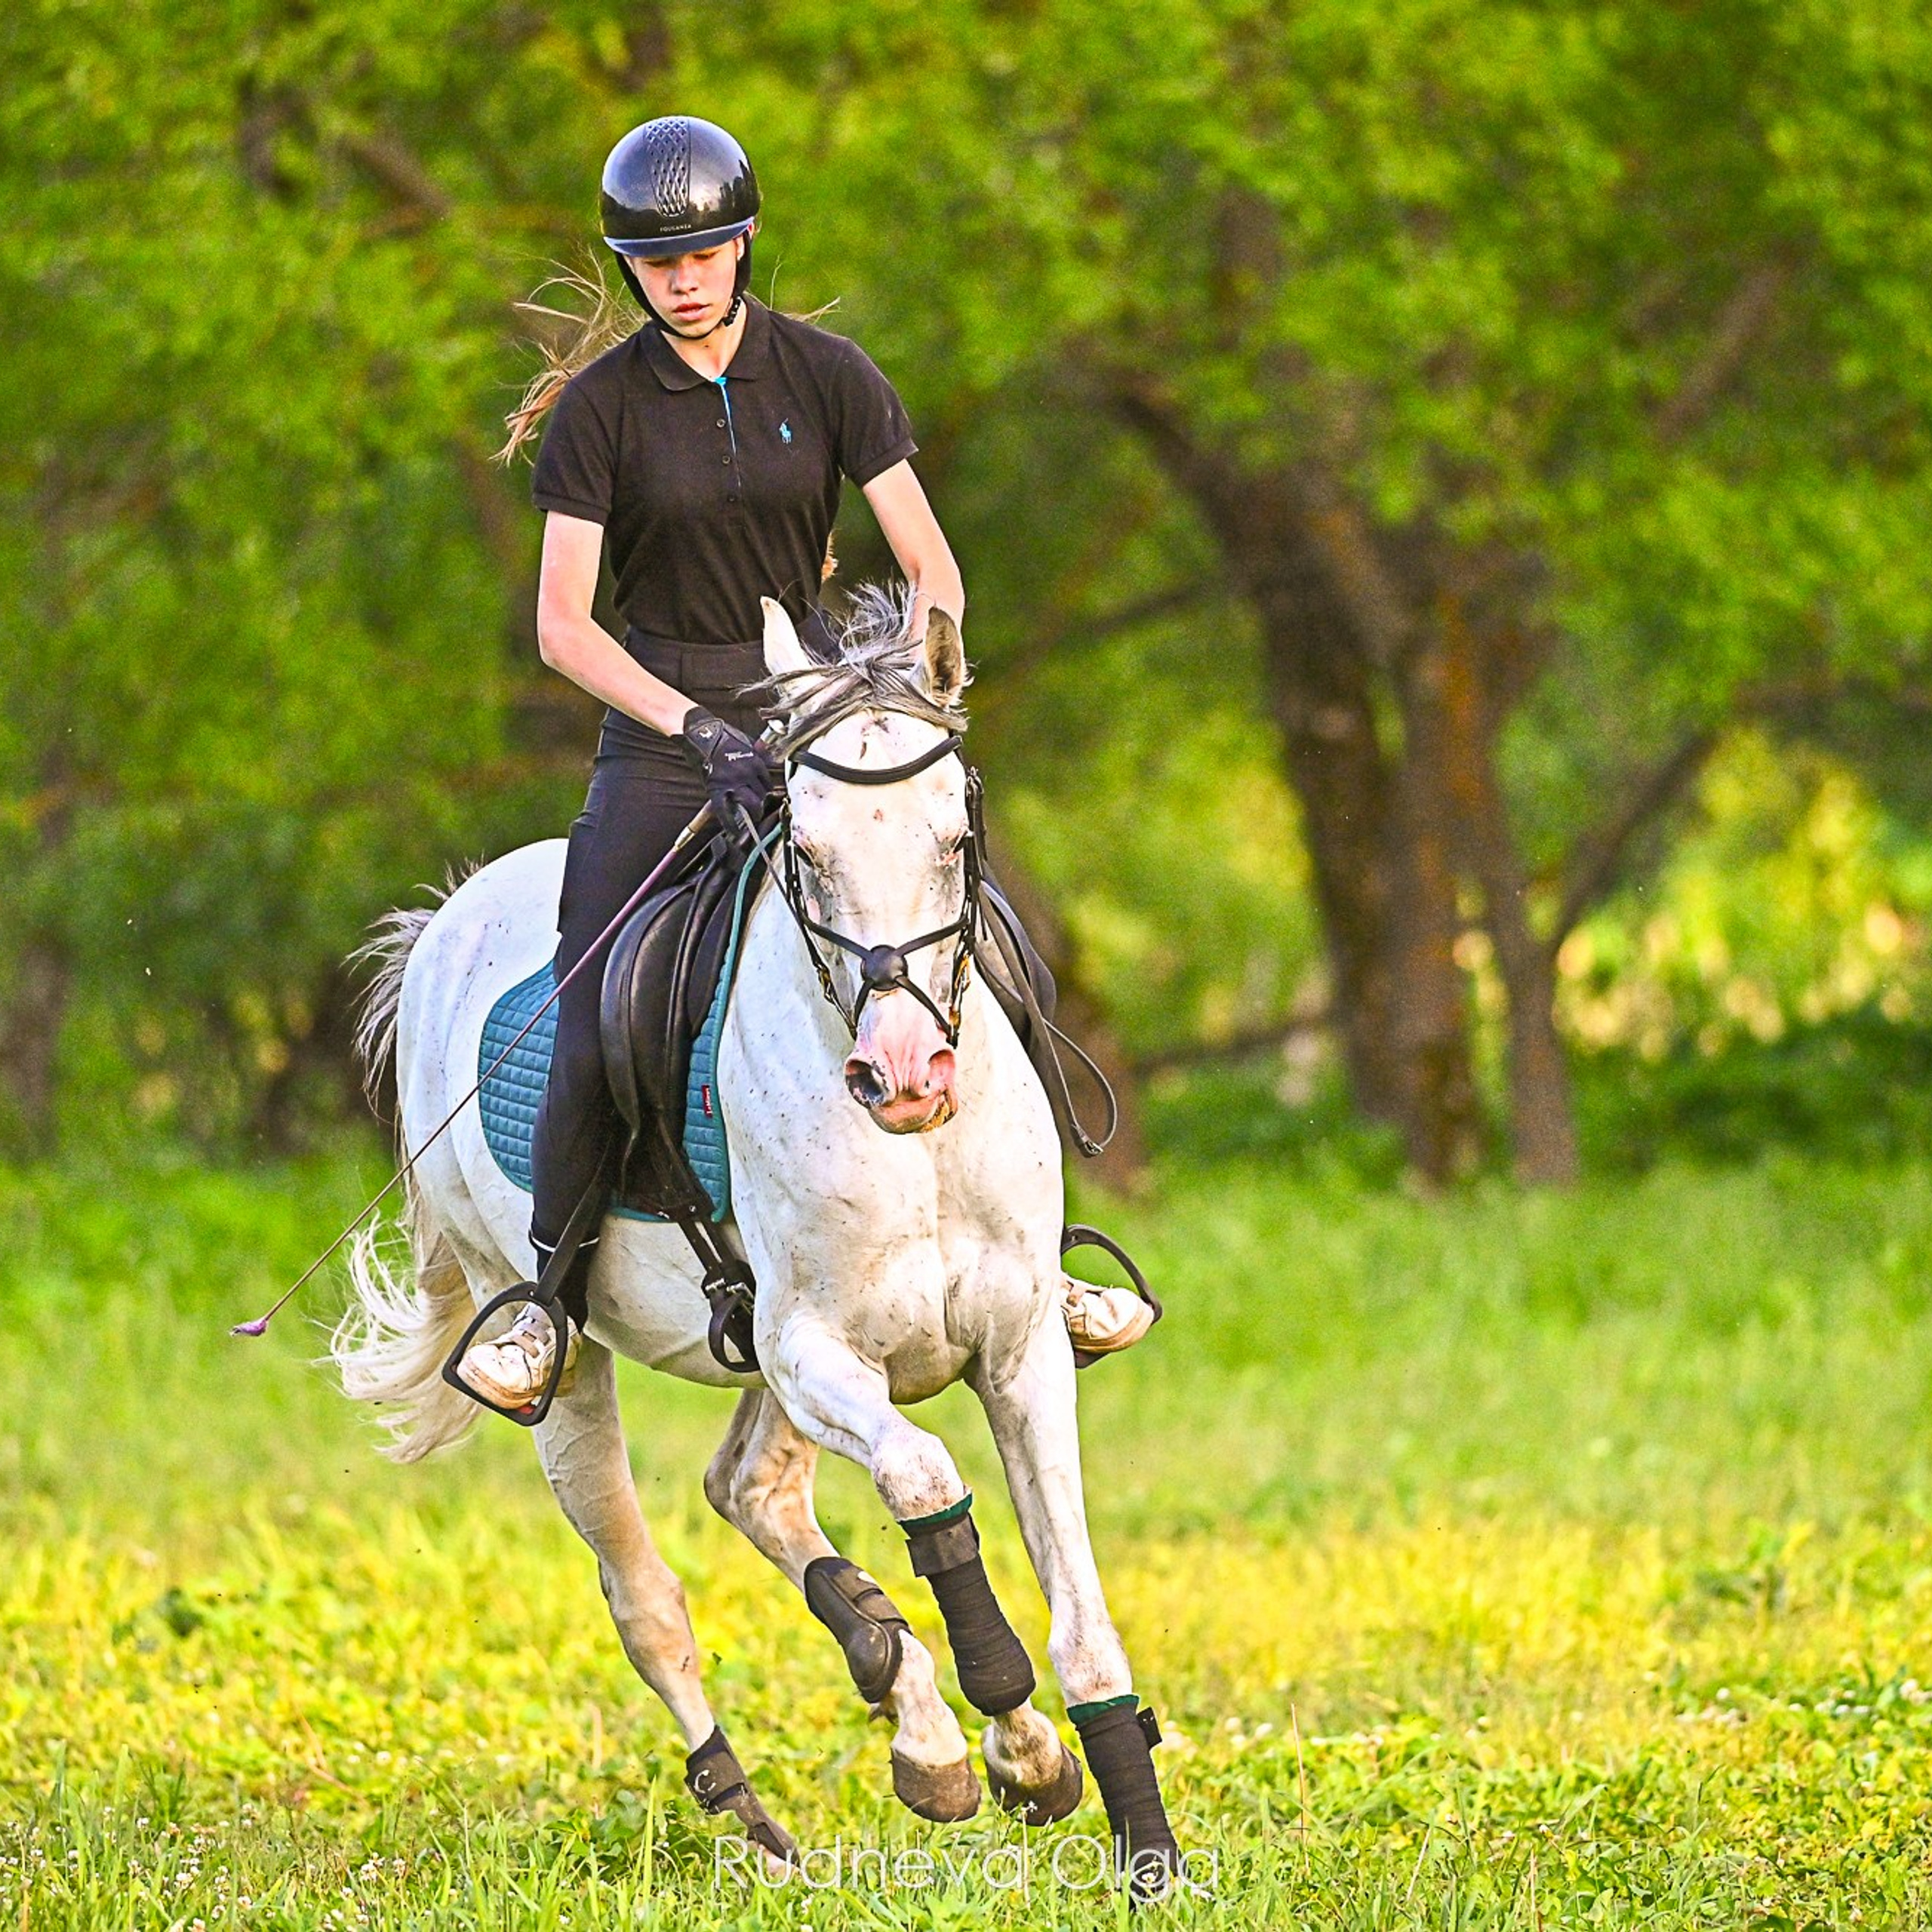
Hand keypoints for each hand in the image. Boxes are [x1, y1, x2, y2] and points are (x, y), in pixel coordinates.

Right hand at [678, 708, 779, 841]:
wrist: (700, 732)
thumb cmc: (722, 734)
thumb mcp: (746, 740)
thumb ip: (758, 753)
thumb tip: (768, 759)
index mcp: (756, 762)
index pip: (767, 782)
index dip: (765, 789)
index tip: (763, 793)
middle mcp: (747, 774)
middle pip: (762, 795)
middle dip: (761, 801)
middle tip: (758, 806)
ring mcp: (732, 782)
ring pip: (750, 804)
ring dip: (752, 812)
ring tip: (753, 817)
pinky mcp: (716, 788)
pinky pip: (724, 811)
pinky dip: (730, 824)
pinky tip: (735, 833)